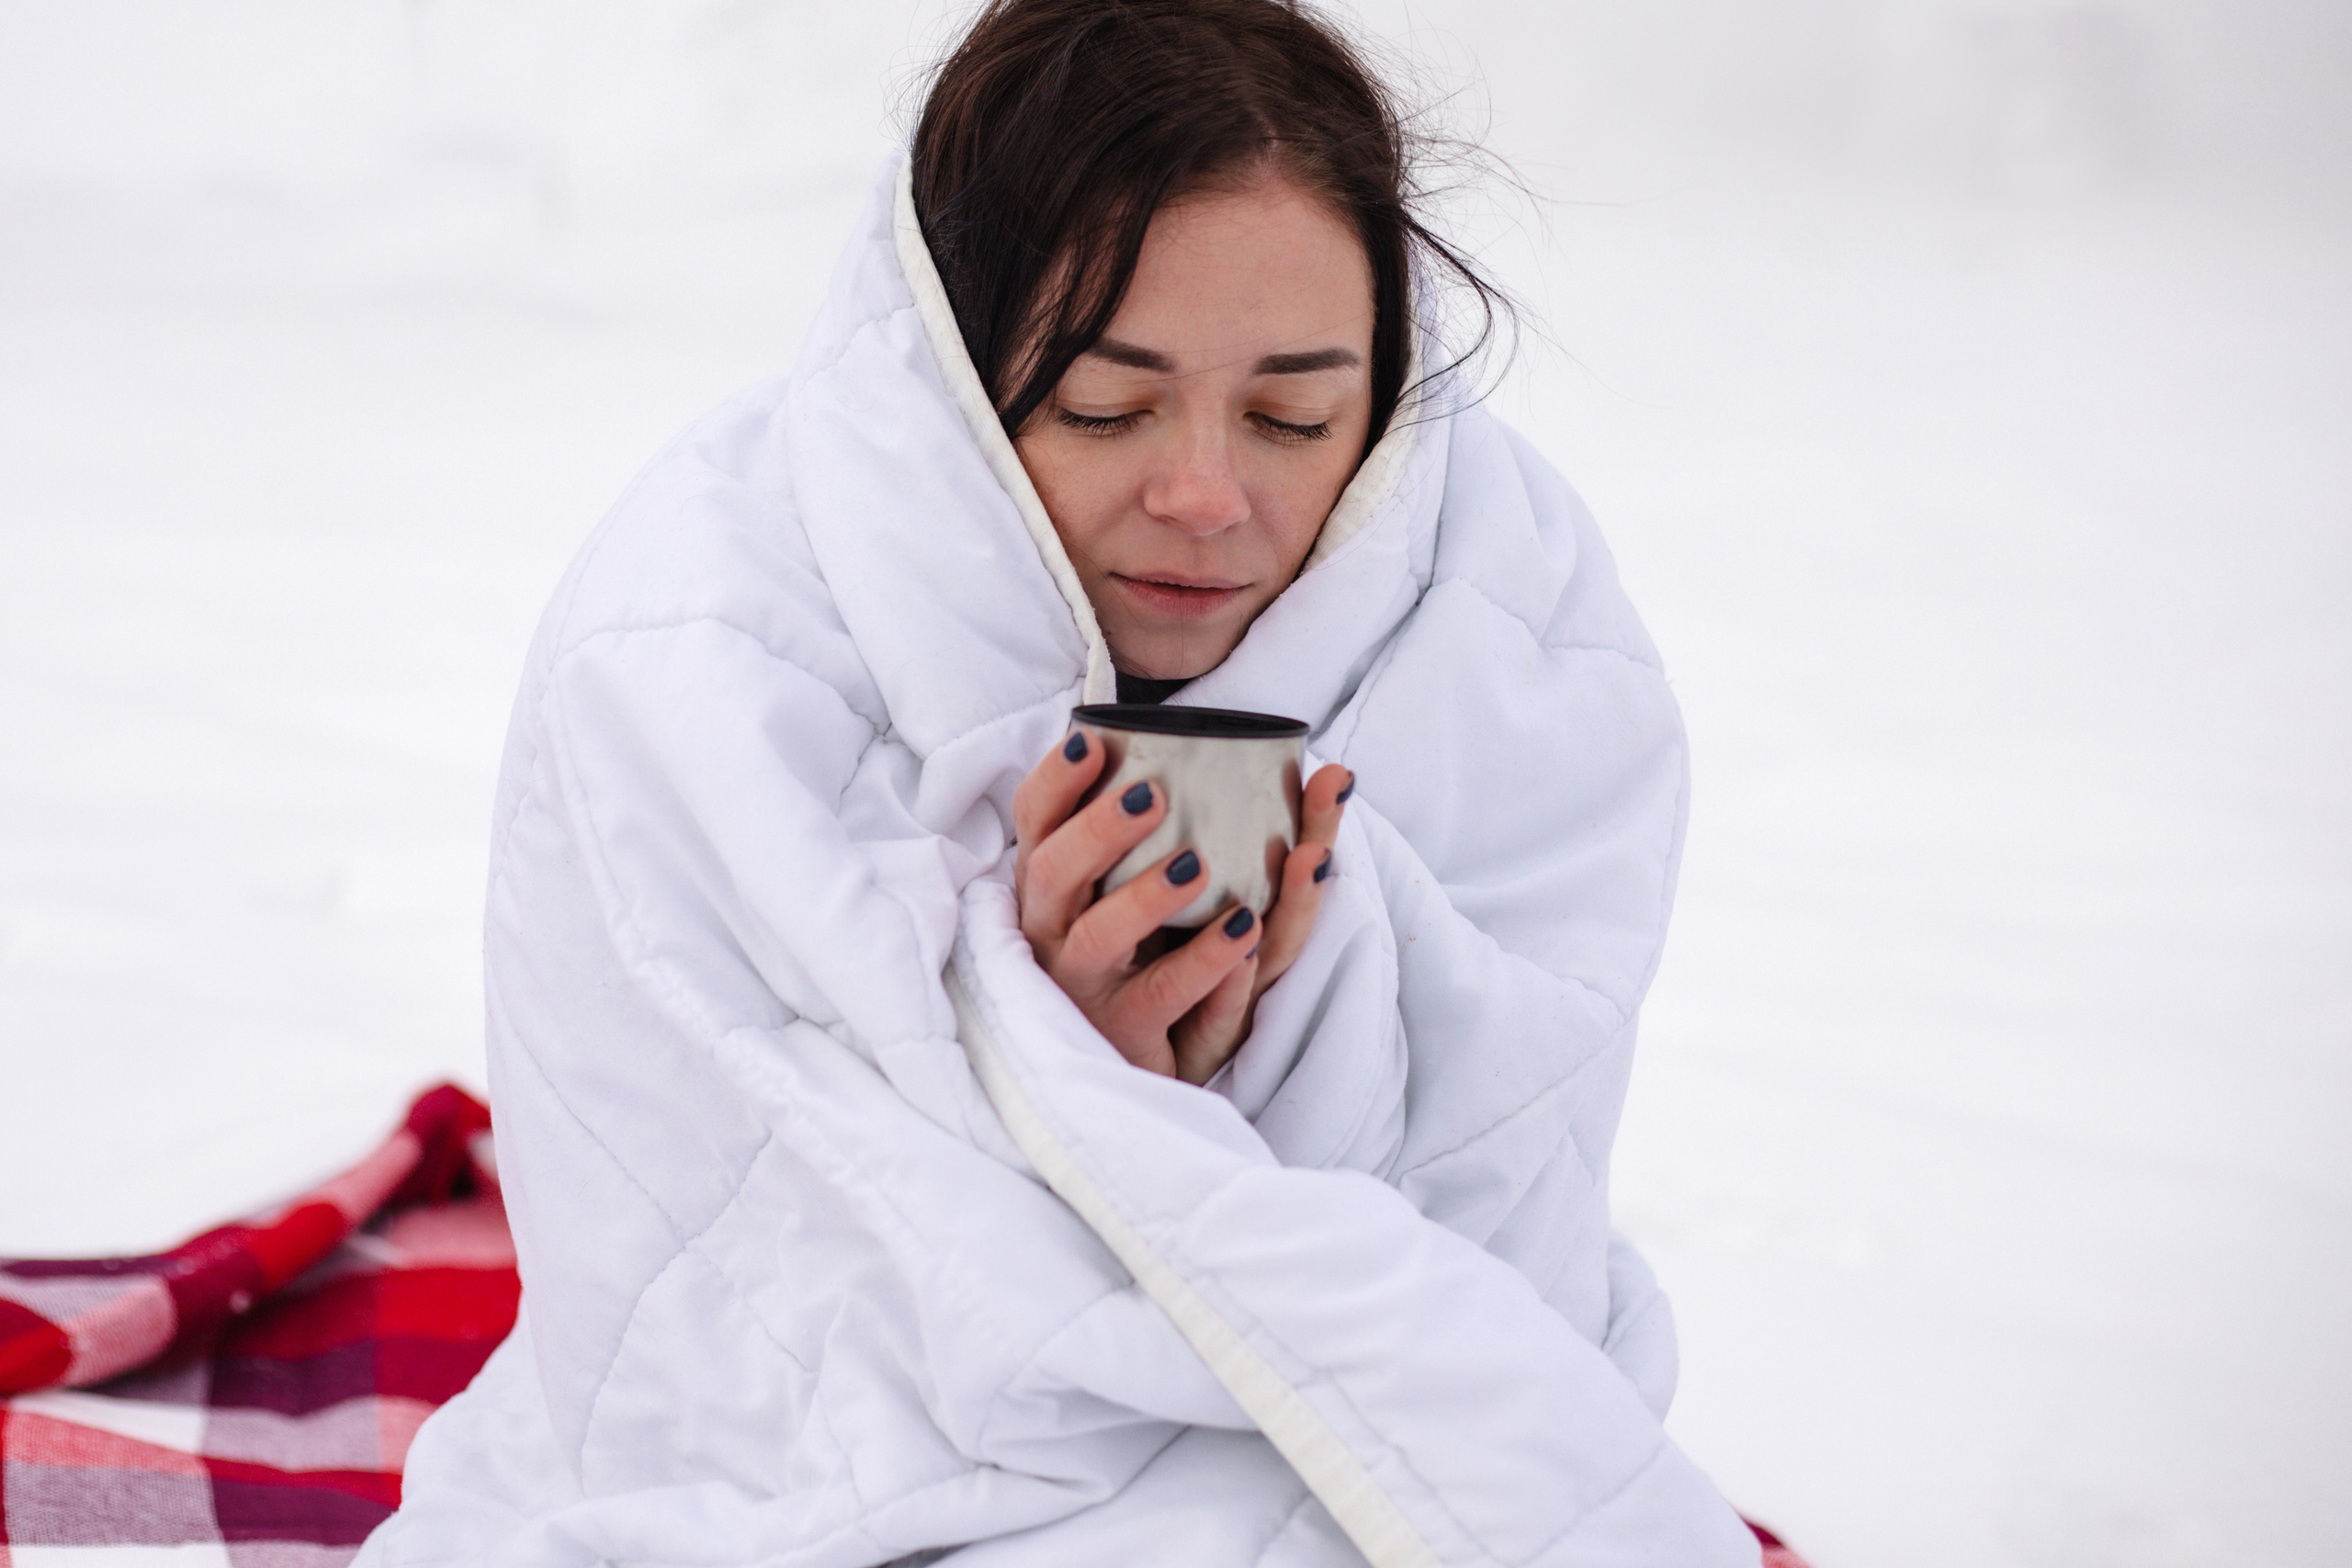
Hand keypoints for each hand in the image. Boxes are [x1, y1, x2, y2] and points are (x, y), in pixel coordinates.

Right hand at [1013, 728, 1353, 1085]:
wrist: (1139, 1060)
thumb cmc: (1140, 955)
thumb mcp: (1132, 893)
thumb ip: (1158, 834)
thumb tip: (1222, 760)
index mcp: (1054, 886)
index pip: (1036, 821)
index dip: (1055, 780)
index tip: (1090, 741)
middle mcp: (1055, 931)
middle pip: (1054, 872)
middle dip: (1098, 828)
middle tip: (1152, 794)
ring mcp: (1085, 984)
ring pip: (1098, 936)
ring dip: (1145, 895)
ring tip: (1195, 864)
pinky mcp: (1127, 1029)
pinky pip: (1165, 993)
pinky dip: (1207, 960)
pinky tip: (1244, 928)